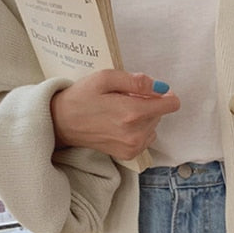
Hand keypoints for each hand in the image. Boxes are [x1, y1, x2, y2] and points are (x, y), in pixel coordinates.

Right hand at [50, 70, 179, 159]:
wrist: (62, 123)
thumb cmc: (82, 97)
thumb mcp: (105, 78)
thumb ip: (135, 81)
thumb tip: (159, 86)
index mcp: (132, 112)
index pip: (170, 104)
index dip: (165, 94)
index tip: (154, 90)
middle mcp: (136, 133)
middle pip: (160, 113)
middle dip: (147, 103)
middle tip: (123, 99)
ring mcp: (133, 146)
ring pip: (154, 125)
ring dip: (143, 117)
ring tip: (119, 112)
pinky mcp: (129, 154)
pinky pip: (146, 137)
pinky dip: (139, 129)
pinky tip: (120, 124)